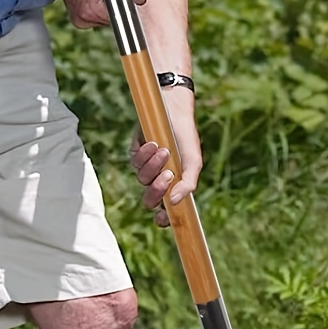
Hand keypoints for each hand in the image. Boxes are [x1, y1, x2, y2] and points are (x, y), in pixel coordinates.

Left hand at [128, 94, 200, 227]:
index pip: (166, 210)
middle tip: (168, 175)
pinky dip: (144, 154)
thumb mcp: (193, 160)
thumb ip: (188, 182)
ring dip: (153, 166)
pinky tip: (153, 143)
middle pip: (150, 200)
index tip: (163, 218)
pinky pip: (134, 162)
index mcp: (174, 185)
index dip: (163, 218)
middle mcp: (159, 179)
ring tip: (164, 149)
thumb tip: (176, 201)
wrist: (173, 110)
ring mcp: (146, 168)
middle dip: (157, 190)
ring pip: (142, 179)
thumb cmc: (185, 136)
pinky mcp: (135, 154)